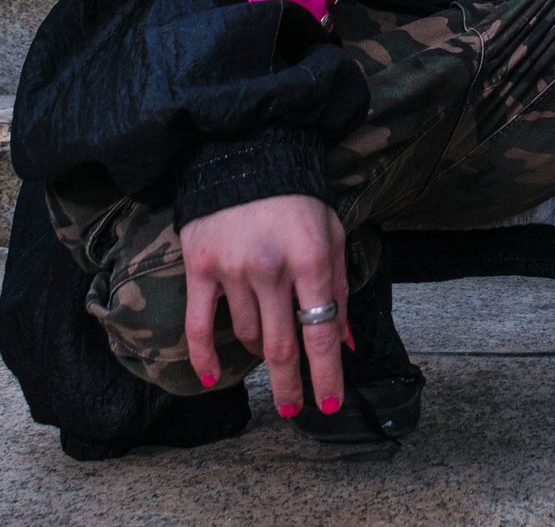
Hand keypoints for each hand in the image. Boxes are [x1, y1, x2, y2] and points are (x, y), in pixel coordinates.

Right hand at [181, 194, 347, 418]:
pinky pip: (198, 325)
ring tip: (267, 347)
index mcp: (312, 259)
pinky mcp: (201, 268)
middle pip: (281, 346)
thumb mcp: (332, 234)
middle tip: (293, 409)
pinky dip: (204, 357)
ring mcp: (233, 270)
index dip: (326, 373)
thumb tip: (345, 341)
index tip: (330, 402)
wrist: (248, 157)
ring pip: (245, 335)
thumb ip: (339, 288)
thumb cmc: (298, 198)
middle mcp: (273, 269)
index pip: (321, 331)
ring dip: (258, 351)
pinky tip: (213, 378)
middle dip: (290, 384)